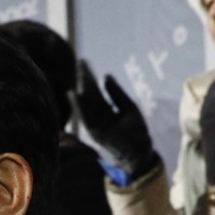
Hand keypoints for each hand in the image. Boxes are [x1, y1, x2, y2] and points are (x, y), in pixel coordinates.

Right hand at [73, 60, 157, 177]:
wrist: (140, 152)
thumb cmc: (137, 132)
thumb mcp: (129, 108)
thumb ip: (117, 93)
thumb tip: (106, 76)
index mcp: (106, 111)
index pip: (96, 91)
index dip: (91, 77)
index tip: (85, 63)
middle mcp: (99, 117)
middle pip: (90, 95)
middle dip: (85, 79)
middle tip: (81, 62)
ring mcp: (96, 124)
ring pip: (87, 103)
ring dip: (82, 88)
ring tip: (79, 73)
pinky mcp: (95, 132)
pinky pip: (85, 116)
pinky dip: (79, 105)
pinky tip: (74, 93)